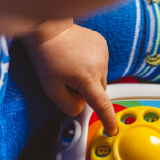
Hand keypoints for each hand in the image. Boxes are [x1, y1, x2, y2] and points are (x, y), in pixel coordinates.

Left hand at [24, 20, 118, 134]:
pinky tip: (78, 57)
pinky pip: (100, 63)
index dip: (108, 119)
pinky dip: (91, 65)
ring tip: (72, 66)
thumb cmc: (47, 57)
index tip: (112, 129)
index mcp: (87, 78)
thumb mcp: (51, 90)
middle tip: (68, 81)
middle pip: (99, 90)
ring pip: (100, 77)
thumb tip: (81, 106)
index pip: (102, 104)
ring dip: (89, 78)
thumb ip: (68, 105)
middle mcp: (99, 65)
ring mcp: (103, 53)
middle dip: (87, 91)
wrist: (48, 30)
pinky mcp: (102, 44)